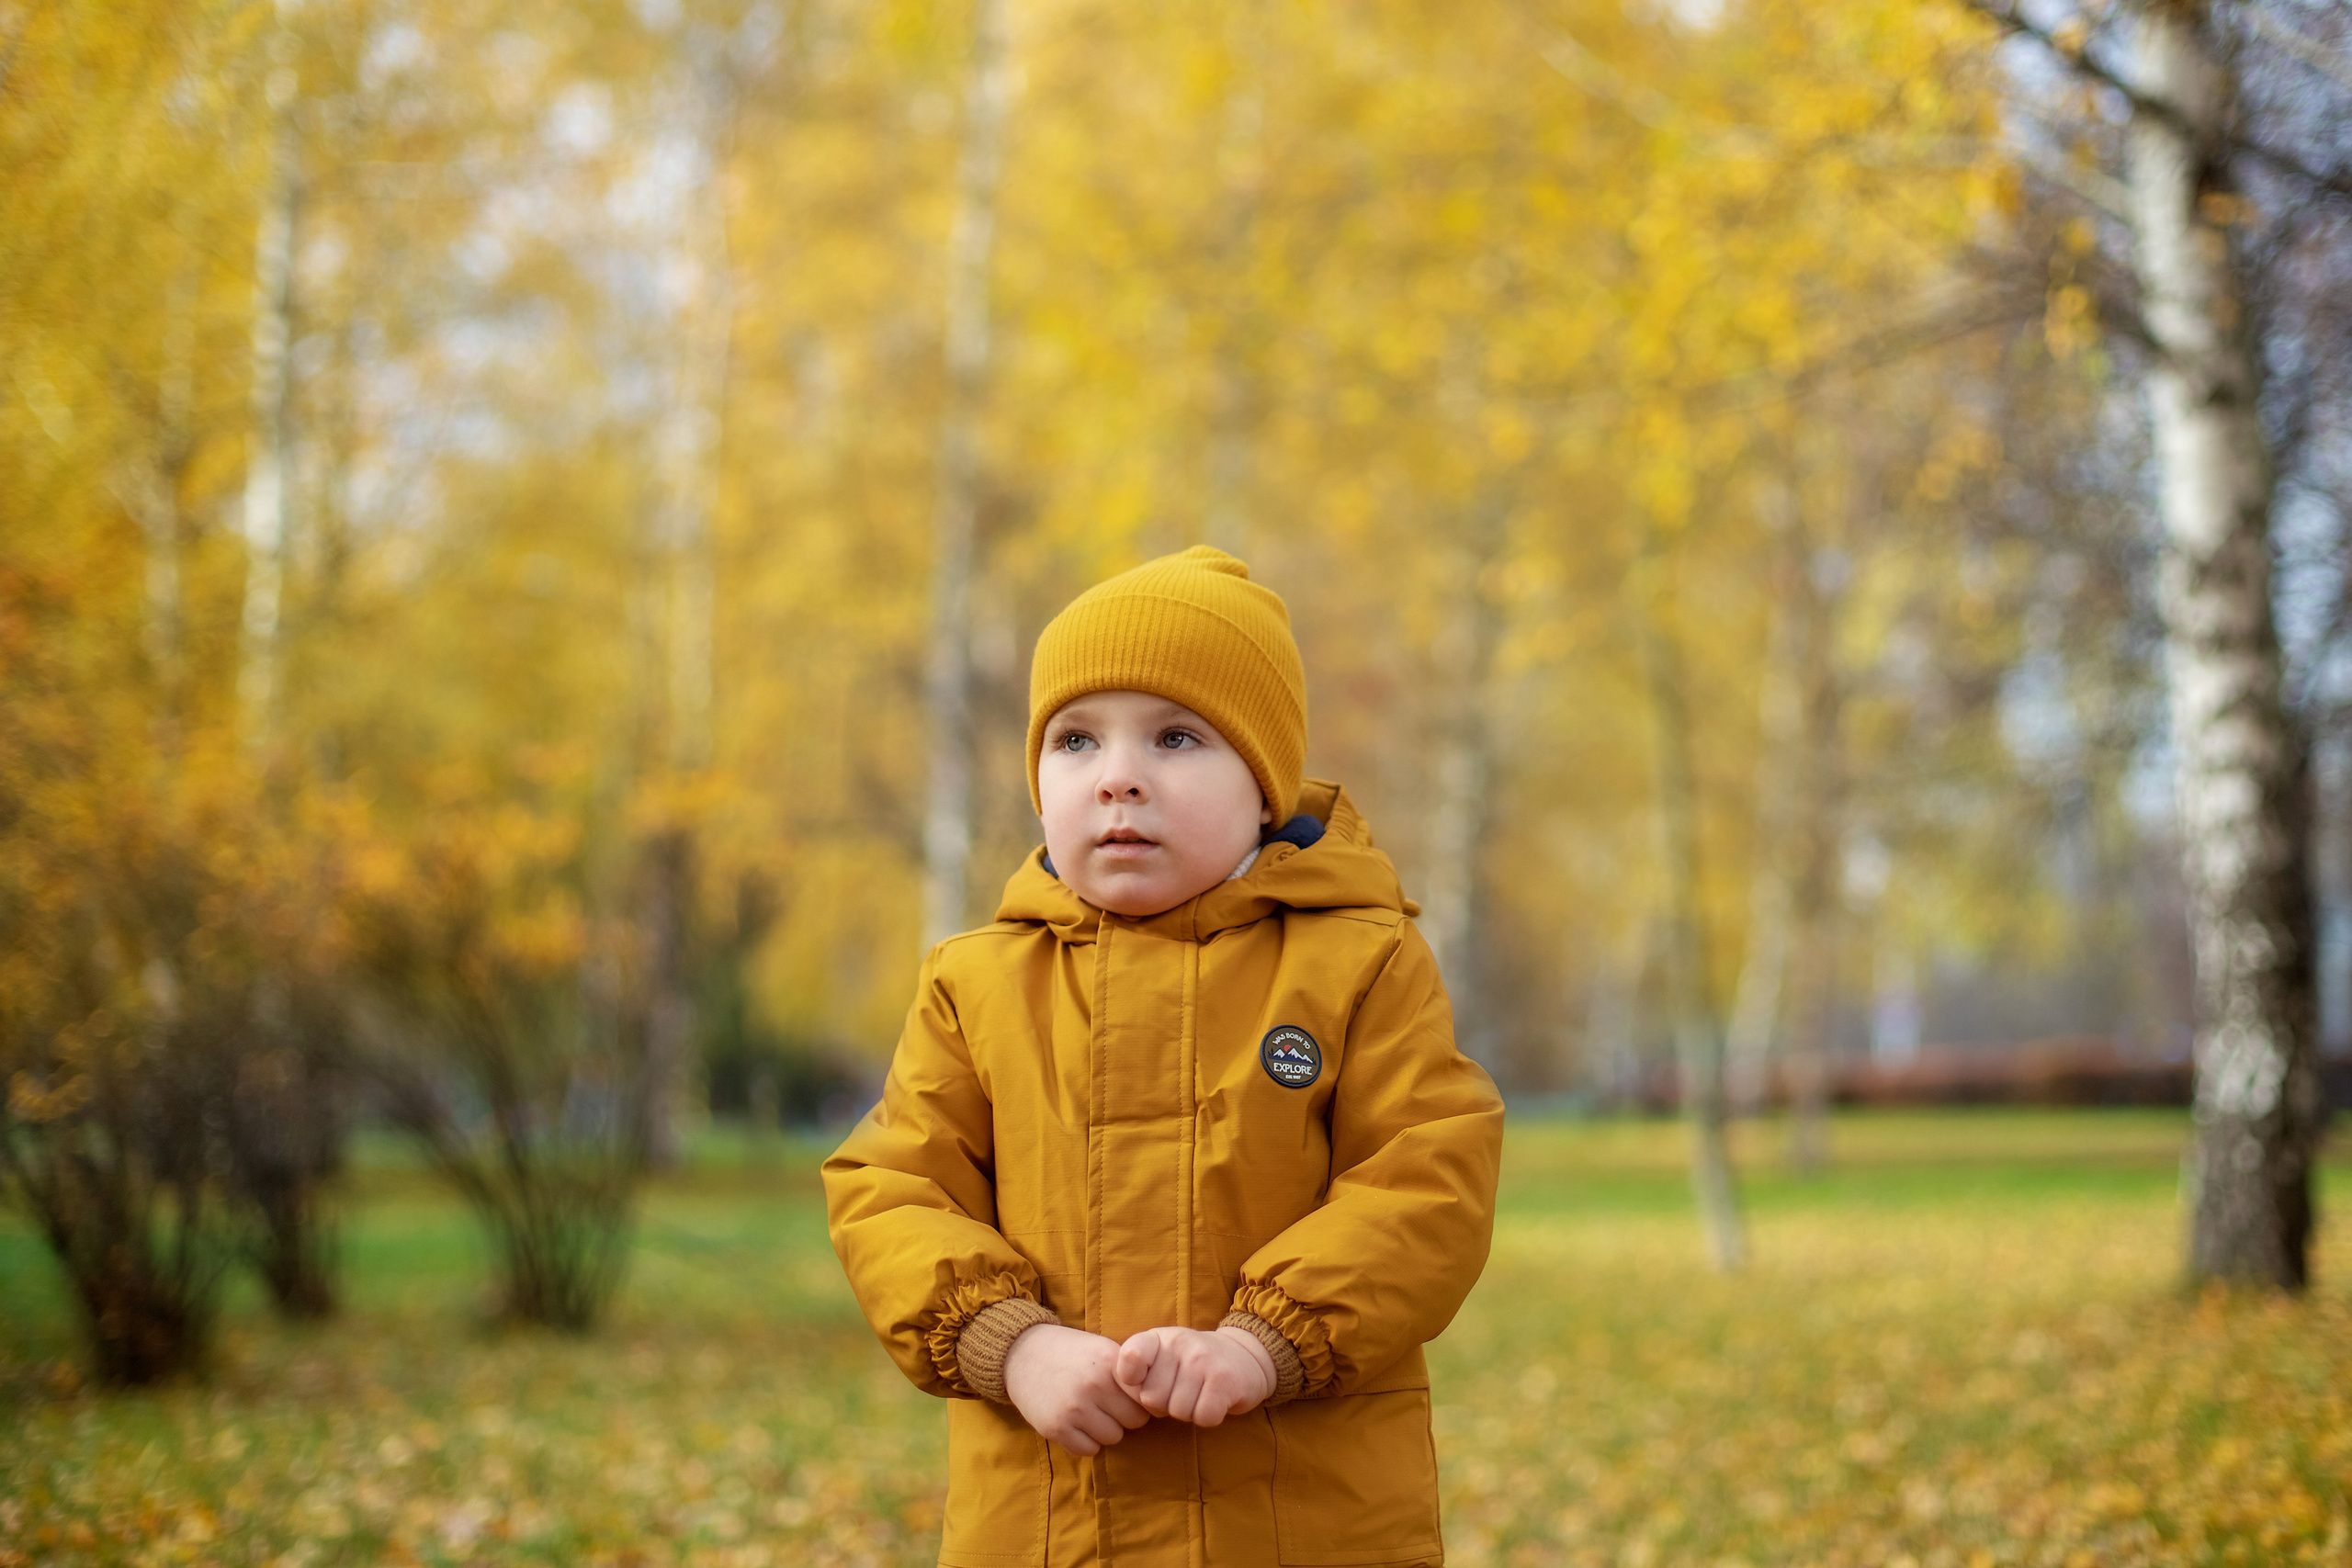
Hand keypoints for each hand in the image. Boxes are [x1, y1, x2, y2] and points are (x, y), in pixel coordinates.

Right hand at [1002, 1323, 1152, 1455]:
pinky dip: (1085, 1441)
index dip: (1142, 1400)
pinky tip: (1075, 1422)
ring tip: (1090, 1410)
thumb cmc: (1071, 1353)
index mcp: (1110, 1363)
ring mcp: (1073, 1408)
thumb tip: (1161, 1401)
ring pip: (1113, 1437)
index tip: (1132, 1398)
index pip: (1147, 1398)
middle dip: (1125, 1416)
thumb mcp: (1102, 1349)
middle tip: (1108, 1404)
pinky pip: (1088, 1450)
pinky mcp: (1055, 1428)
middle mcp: (1094, 1385)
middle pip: (1134, 1422)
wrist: (1023, 1353)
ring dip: (1105, 1429)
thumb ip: (1129, 1373)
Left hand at [1113, 1325, 1276, 1427]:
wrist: (1245, 1356)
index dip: (1131, 1381)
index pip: (1128, 1359)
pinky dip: (1209, 1417)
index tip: (1142, 1382)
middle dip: (1165, 1405)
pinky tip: (1215, 1400)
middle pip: (1152, 1399)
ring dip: (1189, 1412)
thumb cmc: (1194, 1363)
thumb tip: (1122, 1398)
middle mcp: (1179, 1344)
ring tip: (1200, 1394)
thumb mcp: (1164, 1355)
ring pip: (1178, 1412)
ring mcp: (1202, 1360)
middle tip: (1183, 1391)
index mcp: (1159, 1338)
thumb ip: (1139, 1369)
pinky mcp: (1224, 1380)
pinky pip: (1203, 1417)